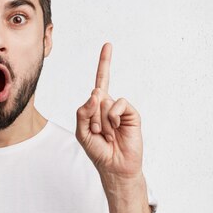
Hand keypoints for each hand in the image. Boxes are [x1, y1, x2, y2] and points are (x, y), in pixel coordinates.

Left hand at [76, 43, 142, 178]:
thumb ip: (83, 112)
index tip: (108, 45)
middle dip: (92, 118)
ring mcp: (120, 109)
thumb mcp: (81, 133)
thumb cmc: (98, 150)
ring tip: (107, 135)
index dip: (104, 63)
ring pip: (105, 102)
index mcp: (96, 107)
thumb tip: (96, 93)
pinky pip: (118, 105)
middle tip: (97, 133)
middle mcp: (109, 104)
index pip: (100, 82)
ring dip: (101, 122)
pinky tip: (116, 129)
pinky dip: (113, 117)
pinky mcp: (131, 114)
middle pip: (95, 97)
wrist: (115, 166)